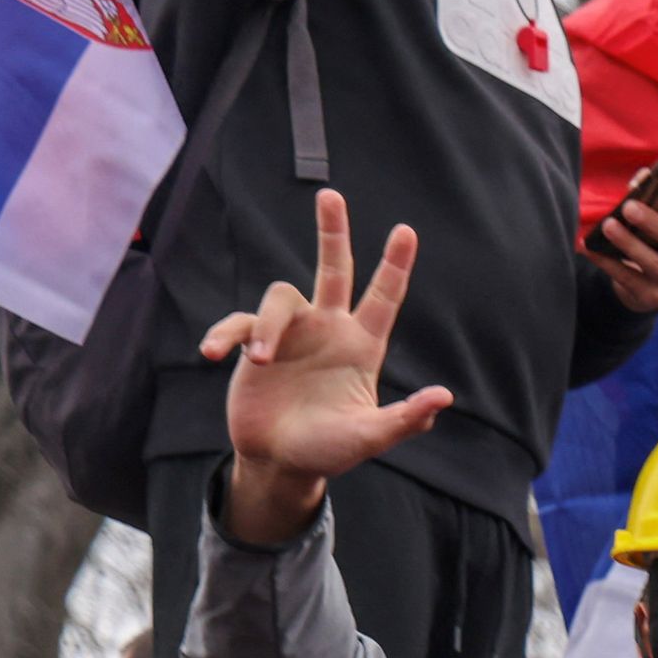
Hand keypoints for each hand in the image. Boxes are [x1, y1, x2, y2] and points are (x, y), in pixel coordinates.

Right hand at [207, 191, 450, 543]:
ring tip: (263, 363)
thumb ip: (406, 419)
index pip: (384, 298)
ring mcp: (291, 334)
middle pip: (333, 268)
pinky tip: (214, 354)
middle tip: (330, 195)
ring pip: (281, 296)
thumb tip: (444, 397)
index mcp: (362, 346)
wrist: (281, 462)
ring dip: (269, 326)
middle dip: (333, 232)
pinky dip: (225, 335)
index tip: (407, 230)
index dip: (395, 265)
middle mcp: (328, 330)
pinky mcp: (254, 344)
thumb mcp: (370, 437)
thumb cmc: (329, 449)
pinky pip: (240, 324)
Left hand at [583, 182, 657, 314]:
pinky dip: (606, 261)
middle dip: (654, 224)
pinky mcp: (653, 297)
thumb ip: (652, 195)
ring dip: (629, 243)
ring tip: (608, 225)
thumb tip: (641, 179)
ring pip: (654, 263)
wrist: (644, 283)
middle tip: (629, 207)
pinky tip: (588, 247)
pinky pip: (628, 278)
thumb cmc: (652, 238)